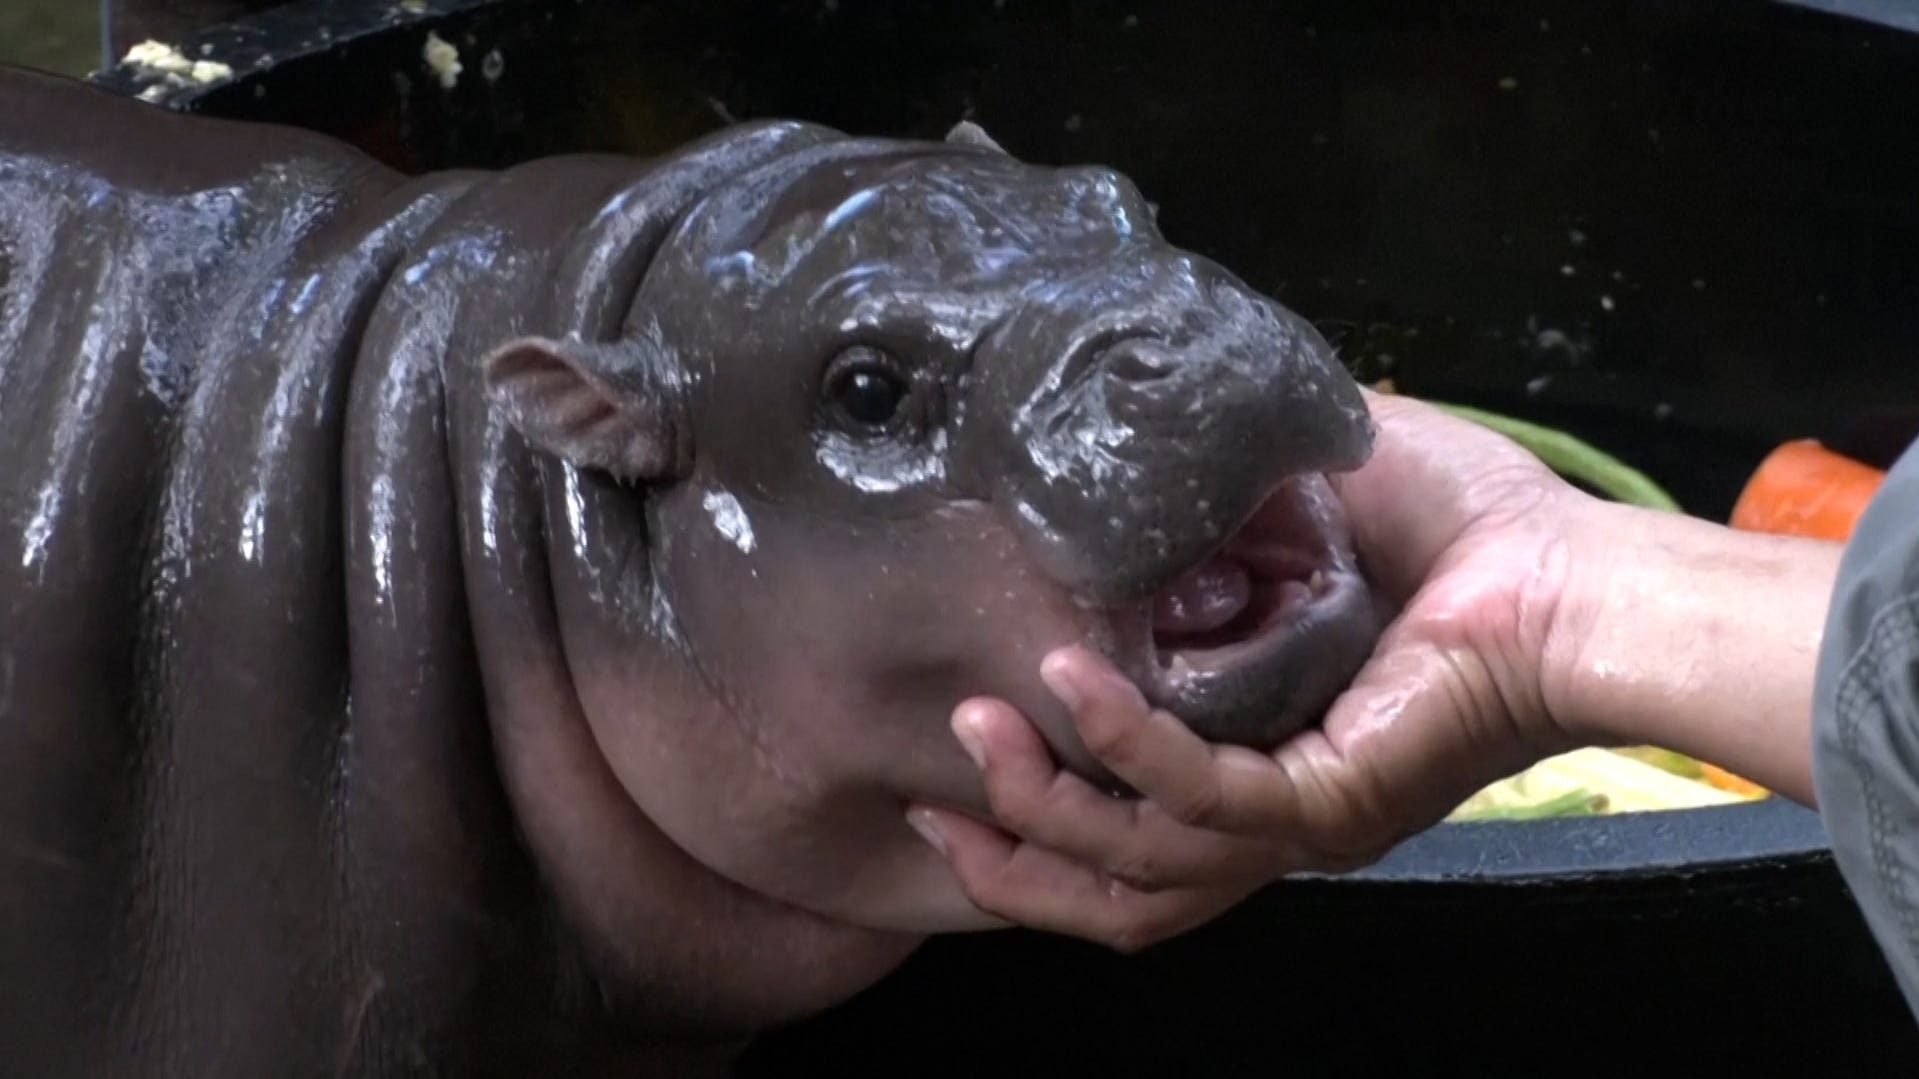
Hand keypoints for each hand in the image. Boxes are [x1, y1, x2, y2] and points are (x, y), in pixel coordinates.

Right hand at [905, 391, 1606, 950]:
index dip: (1037, 805)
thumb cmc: (1474, 537)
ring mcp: (1300, 821)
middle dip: (1011, 856)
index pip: (1132, 820)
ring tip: (978, 733)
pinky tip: (1067, 683)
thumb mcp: (1310, 495)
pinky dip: (1122, 744)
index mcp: (1264, 757)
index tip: (967, 739)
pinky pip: (1197, 798)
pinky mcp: (1328, 806)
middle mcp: (1274, 811)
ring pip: (1138, 871)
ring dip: (1043, 811)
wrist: (1579, 575)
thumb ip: (1220, 491)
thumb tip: (1138, 428)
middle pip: (1117, 891)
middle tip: (939, 788)